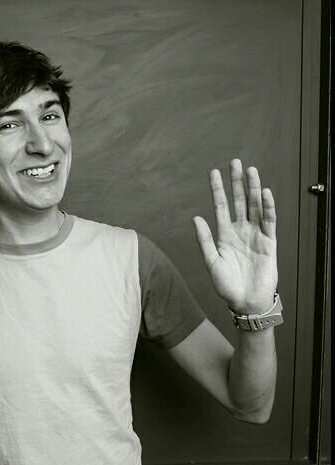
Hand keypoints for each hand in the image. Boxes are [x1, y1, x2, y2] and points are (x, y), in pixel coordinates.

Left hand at [193, 159, 277, 314]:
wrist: (246, 302)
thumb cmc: (228, 286)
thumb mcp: (211, 263)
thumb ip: (204, 240)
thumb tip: (196, 218)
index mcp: (224, 236)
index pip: (221, 207)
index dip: (218, 190)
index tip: (214, 173)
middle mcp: (240, 232)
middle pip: (239, 201)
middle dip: (237, 182)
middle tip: (235, 162)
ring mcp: (255, 235)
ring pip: (254, 206)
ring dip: (253, 189)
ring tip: (250, 171)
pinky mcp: (269, 242)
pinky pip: (269, 220)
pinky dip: (267, 207)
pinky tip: (264, 193)